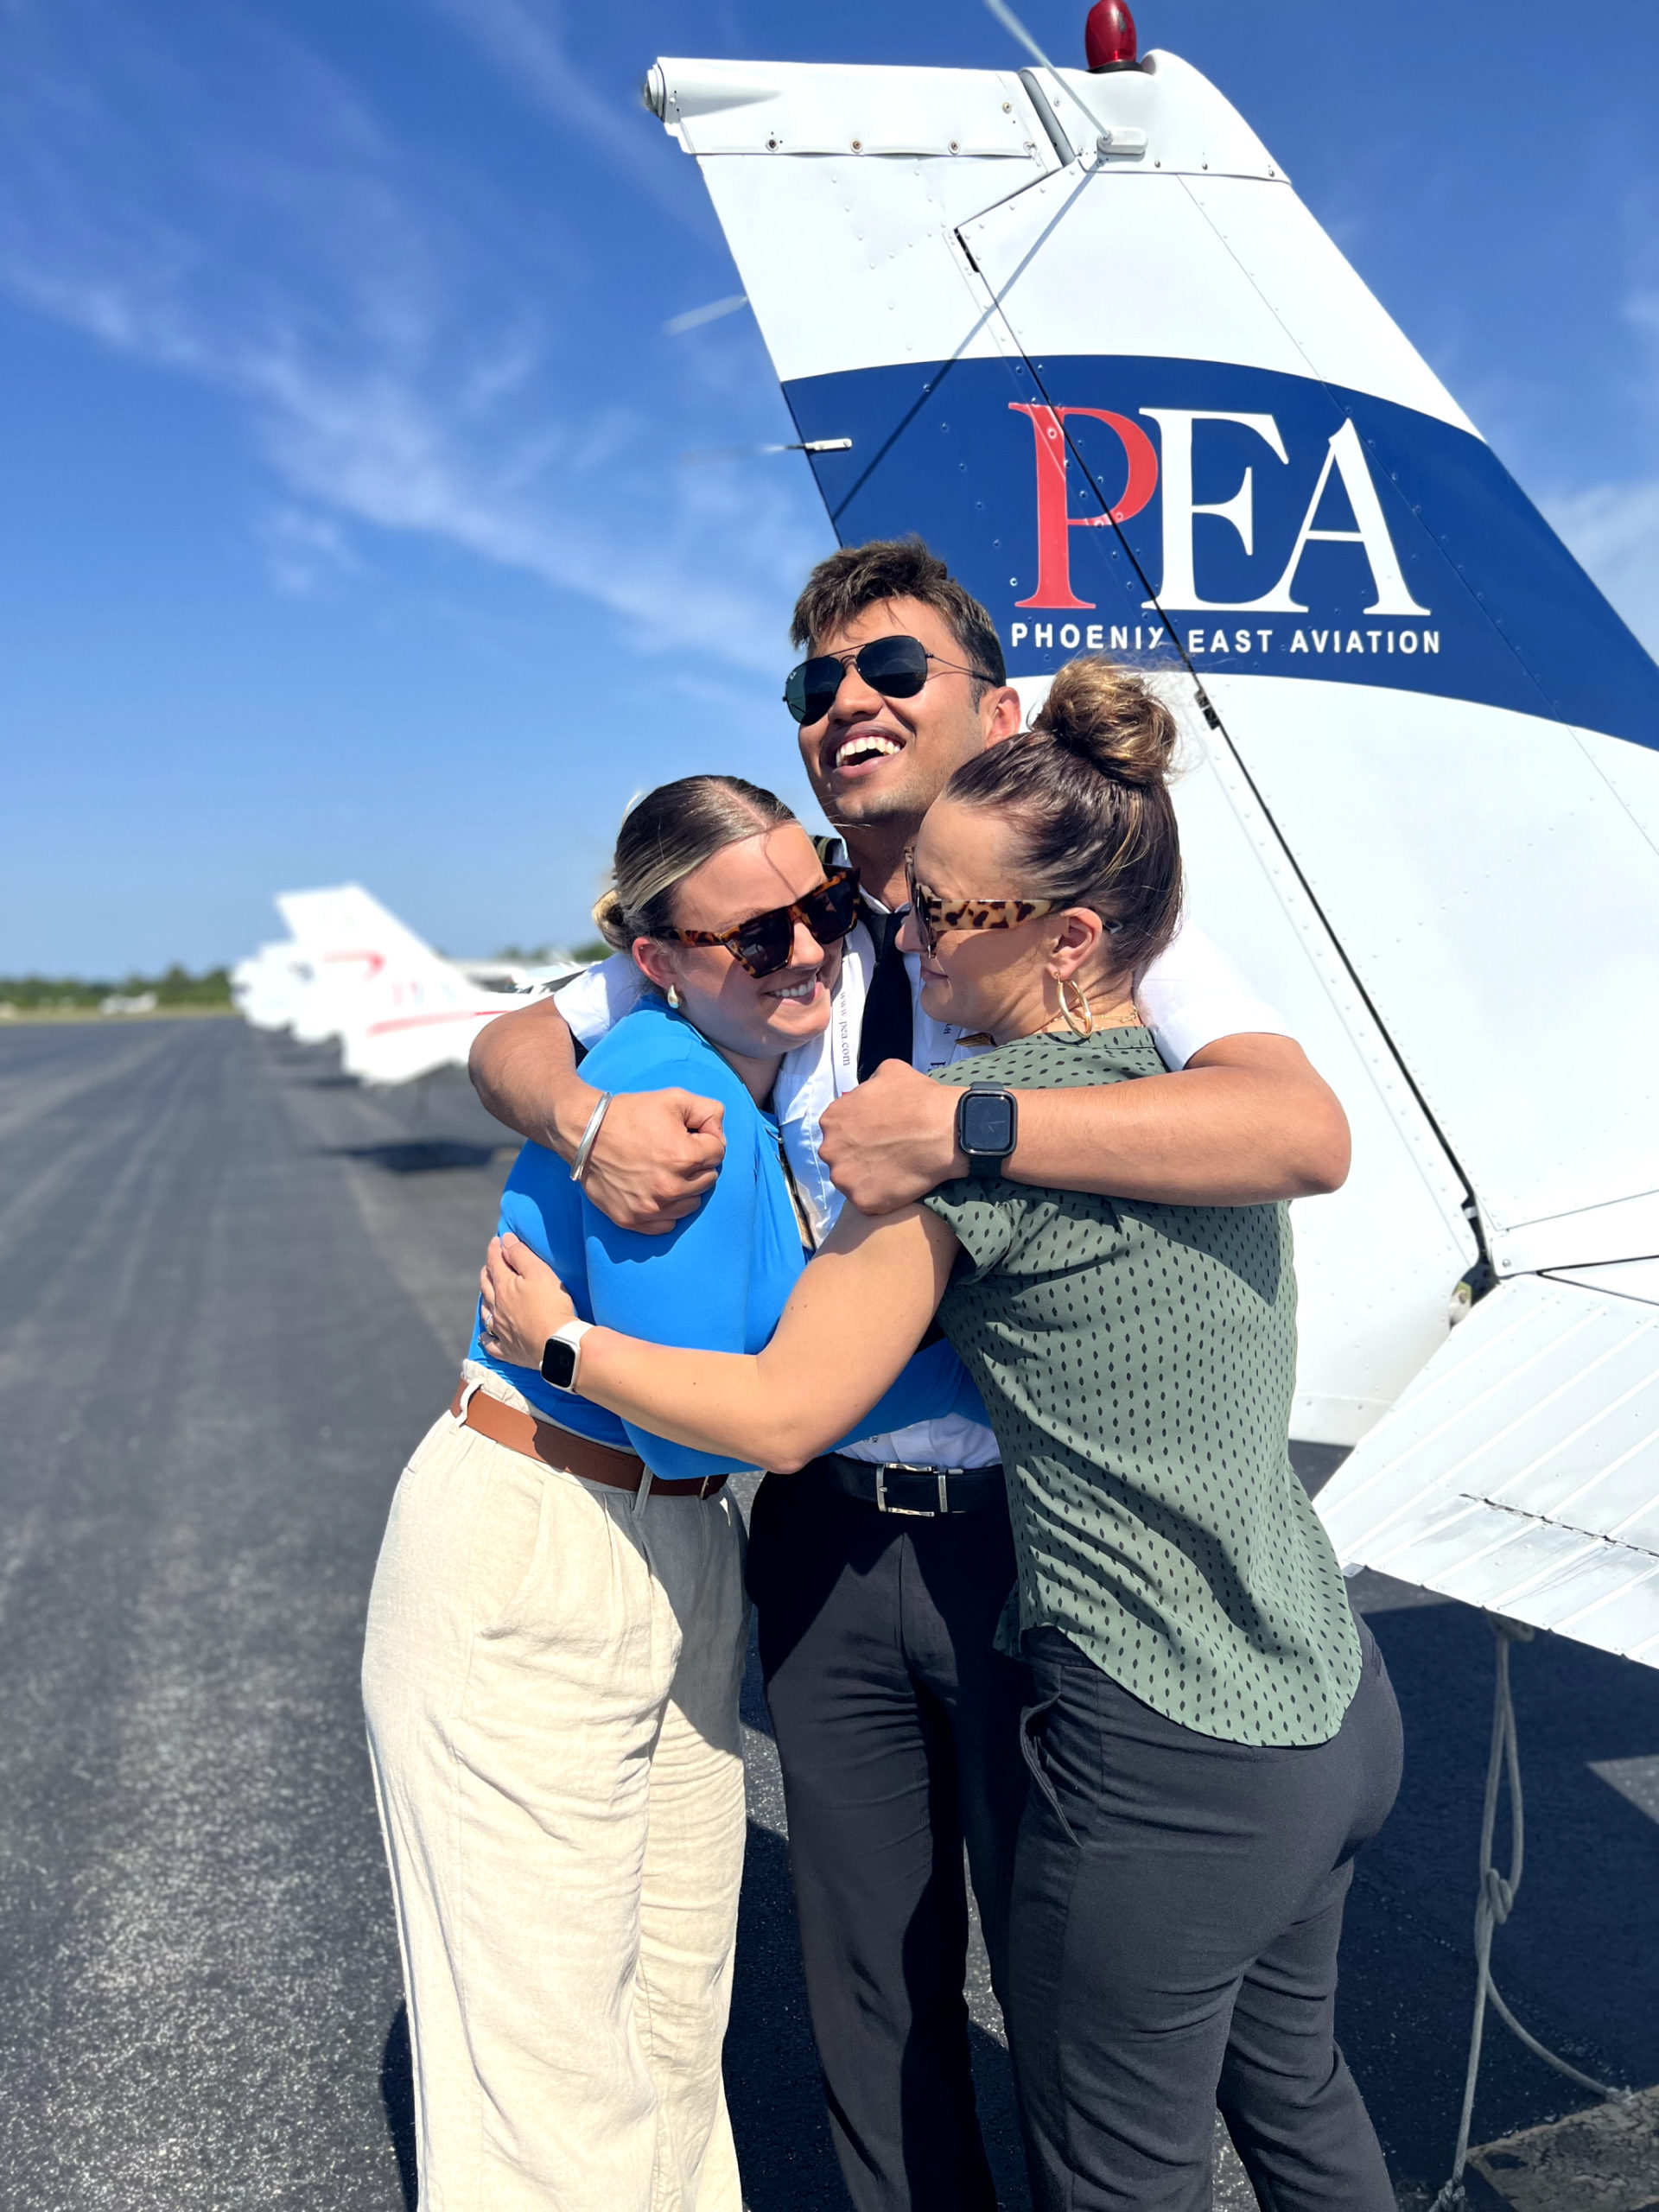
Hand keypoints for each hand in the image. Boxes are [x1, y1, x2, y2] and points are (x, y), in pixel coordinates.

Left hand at [478, 1233, 576, 1367]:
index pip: (495, 1263)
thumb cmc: (551, 1305)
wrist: (557, 1344)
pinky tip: (485, 1335)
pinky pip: (491, 1343)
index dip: (495, 1250)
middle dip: (487, 1273)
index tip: (496, 1240)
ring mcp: (501, 1330)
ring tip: (486, 1295)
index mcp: (504, 1287)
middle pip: (487, 1287)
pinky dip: (487, 1337)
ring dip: (485, 1301)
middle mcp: (497, 1308)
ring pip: (486, 1312)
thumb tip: (504, 1239)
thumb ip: (520, 1255)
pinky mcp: (508, 1350)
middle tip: (489, 1265)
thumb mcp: (538, 1273)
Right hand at [580, 1088, 726, 1233]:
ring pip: (691, 1203)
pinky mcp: (632, 1220)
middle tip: (674, 1151)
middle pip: (708, 1180)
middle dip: (697, 1164)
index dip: (705, 1139)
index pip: (718, 1153)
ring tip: (665, 1171)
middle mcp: (671, 1187)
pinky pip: (667, 1224)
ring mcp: (651, 1207)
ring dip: (685, 1188)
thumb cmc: (629, 1113)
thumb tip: (719, 1133)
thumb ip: (709, 1111)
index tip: (687, 1135)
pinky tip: (655, 1191)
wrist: (583, 1132)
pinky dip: (667, 1210)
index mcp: (684, 1156)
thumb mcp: (674, 1098)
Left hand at [818, 1060, 962, 1214]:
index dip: (857, 1134)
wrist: (945, 1131)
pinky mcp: (862, 1201)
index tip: (876, 1136)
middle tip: (885, 1154)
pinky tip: (899, 1185)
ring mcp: (844, 1178)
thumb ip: (868, 1085)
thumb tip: (868, 1091)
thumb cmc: (919, 1099)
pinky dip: (881, 1197)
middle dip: (858, 1157)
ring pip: (850, 1181)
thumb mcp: (889, 1071)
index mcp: (832, 1119)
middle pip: (840, 1157)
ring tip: (893, 1171)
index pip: (837, 1130)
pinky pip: (867, 1202)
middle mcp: (830, 1149)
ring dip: (867, 1178)